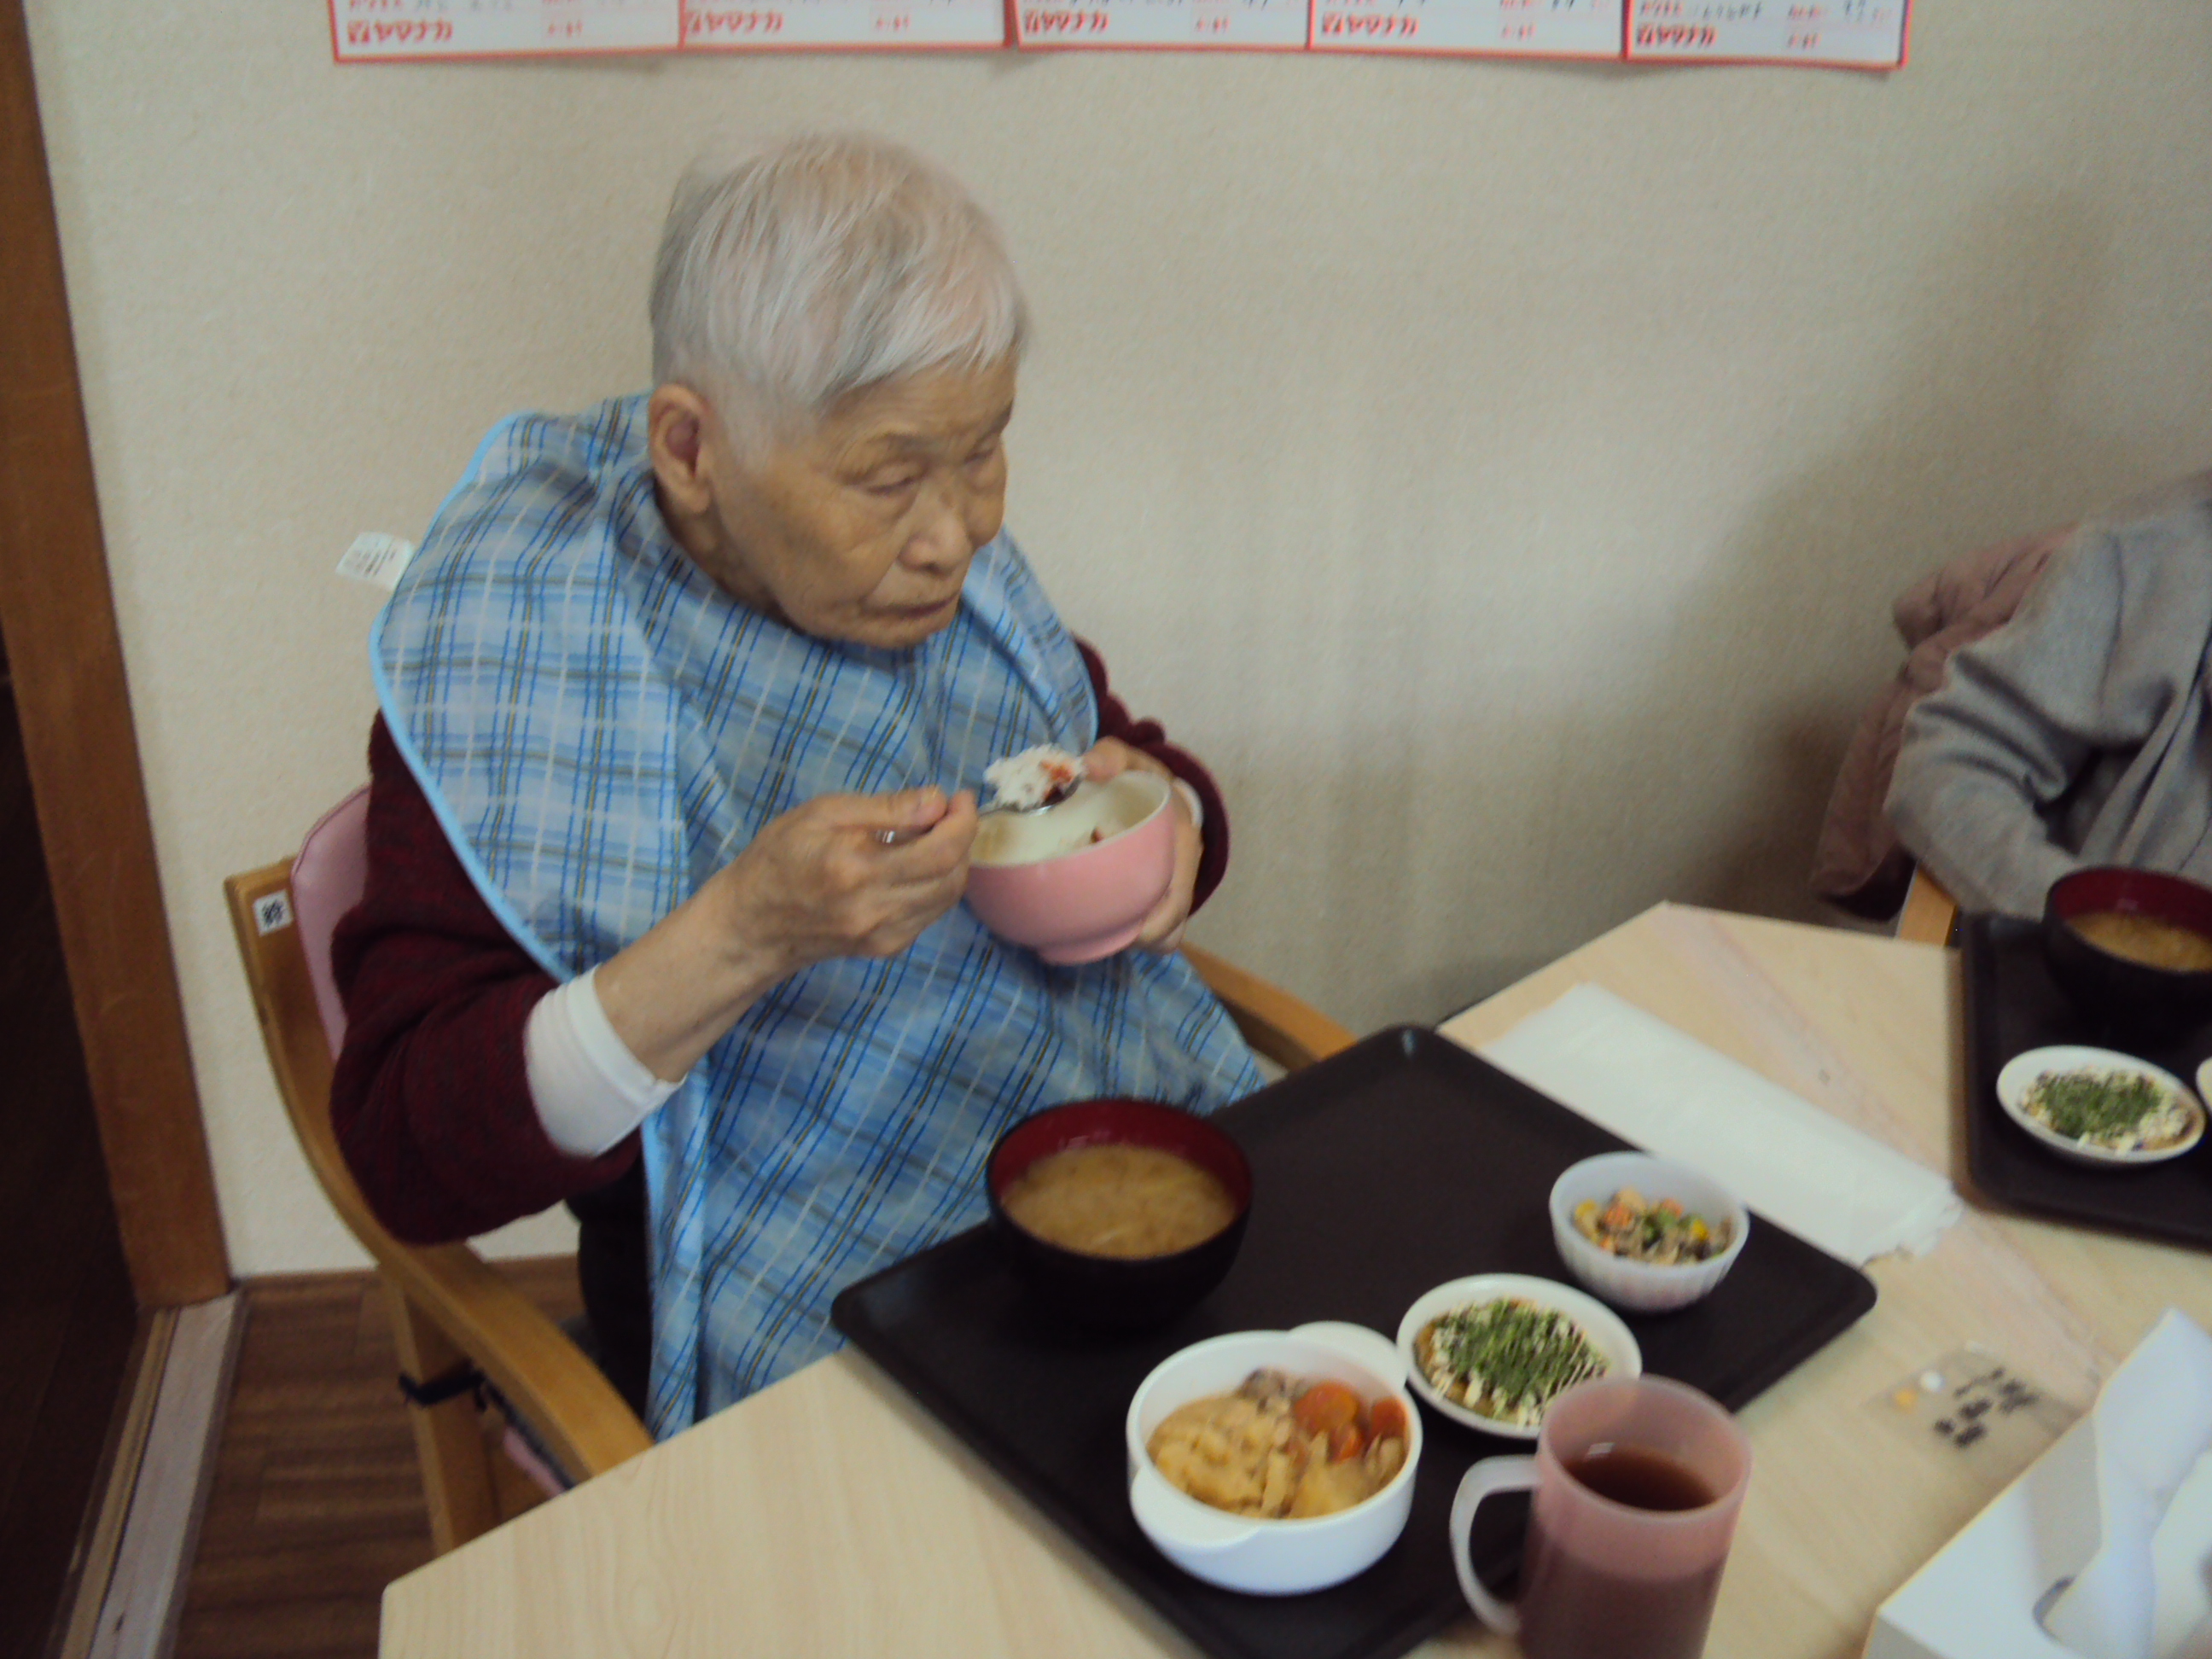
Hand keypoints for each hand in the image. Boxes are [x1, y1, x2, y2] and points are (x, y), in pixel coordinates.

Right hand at [712, 787, 978, 972]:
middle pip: (952, 876)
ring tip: (932, 836)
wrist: (752, 924)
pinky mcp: (886, 948)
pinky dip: (935, 885)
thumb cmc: (778, 859)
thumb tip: (937, 801)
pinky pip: (930, 913)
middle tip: (950, 813)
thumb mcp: (822, 814)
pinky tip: (914, 866)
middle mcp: (875, 909)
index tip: (959, 798)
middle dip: (962, 839)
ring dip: (952, 863)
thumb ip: (885, 808)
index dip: (962, 822)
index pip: (940, 851)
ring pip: (947, 897)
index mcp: (856, 870)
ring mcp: (883, 935)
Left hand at [1082, 739, 1198, 953]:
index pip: (1178, 894)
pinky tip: (1110, 927)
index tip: (1124, 922)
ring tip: (1104, 931)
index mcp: (1182, 839)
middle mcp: (1184, 868)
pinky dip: (1139, 934)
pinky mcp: (1164, 895)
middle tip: (1101, 930)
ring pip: (1169, 932)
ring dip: (1141, 939)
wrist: (1160, 787)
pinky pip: (1160, 928)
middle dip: (1142, 935)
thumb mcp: (1128, 759)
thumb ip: (1109, 756)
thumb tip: (1086, 769)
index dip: (1154, 916)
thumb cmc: (1141, 777)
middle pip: (1173, 922)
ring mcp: (1176, 885)